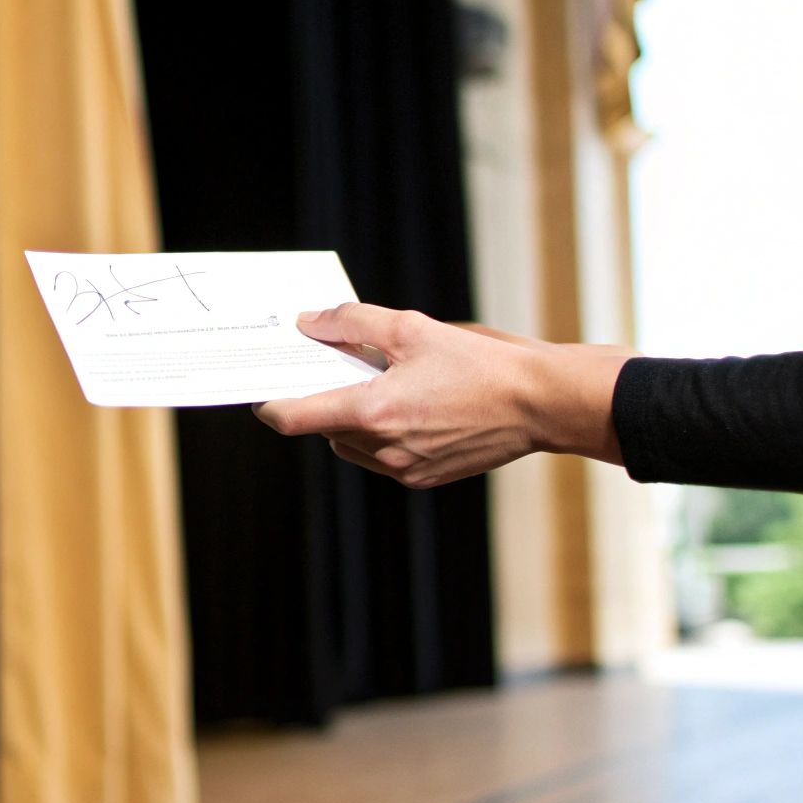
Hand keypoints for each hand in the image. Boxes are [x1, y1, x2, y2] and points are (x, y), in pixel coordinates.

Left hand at [252, 304, 631, 488]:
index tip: (263, 390)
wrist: (539, 405)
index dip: (271, 404)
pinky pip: (380, 458)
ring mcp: (402, 469)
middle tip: (332, 370)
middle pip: (323, 428)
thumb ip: (352, 324)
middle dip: (323, 400)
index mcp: (373, 411)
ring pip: (349, 445)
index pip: (295, 417)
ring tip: (378, 385)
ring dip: (350, 419)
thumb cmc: (479, 364)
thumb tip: (310, 323)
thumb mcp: (412, 328)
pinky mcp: (421, 478)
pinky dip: (379, 435)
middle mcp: (382, 448)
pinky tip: (406, 408)